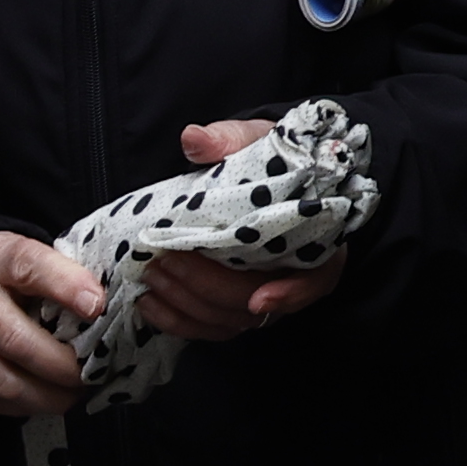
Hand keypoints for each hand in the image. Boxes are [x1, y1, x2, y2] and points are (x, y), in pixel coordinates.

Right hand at [0, 231, 103, 417]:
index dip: (66, 285)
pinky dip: (29, 405)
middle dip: (63, 364)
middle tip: (93, 371)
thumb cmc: (4, 277)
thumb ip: (65, 273)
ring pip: (6, 382)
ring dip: (49, 395)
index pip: (31, 267)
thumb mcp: (32, 256)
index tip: (97, 305)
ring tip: (76, 392)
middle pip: (18, 340)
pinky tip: (49, 398)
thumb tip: (111, 299)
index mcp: (1, 261)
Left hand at [135, 116, 354, 339]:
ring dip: (186, 305)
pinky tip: (150, 303)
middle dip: (207, 287)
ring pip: (228, 320)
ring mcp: (263, 295)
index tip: (260, 298)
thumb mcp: (261, 140)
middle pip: (255, 301)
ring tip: (152, 275)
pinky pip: (209, 327)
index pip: (316, 279)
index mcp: (316, 239)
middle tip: (166, 260)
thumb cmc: (273, 159)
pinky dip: (178, 320)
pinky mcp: (234, 305)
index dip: (291, 293)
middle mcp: (293, 276)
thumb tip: (193, 139)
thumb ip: (230, 139)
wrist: (268, 174)